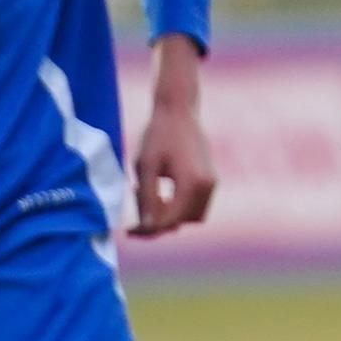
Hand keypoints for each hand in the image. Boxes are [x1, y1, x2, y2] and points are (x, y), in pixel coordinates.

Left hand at [130, 38, 218, 236]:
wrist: (179, 111)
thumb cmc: (158, 135)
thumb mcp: (145, 167)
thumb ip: (147, 199)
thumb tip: (147, 227)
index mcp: (192, 183)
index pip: (169, 220)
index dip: (147, 229)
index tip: (128, 230)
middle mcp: (207, 186)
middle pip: (182, 221)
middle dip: (159, 222)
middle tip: (135, 209)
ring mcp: (212, 182)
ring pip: (191, 216)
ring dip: (170, 214)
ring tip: (148, 194)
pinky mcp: (211, 178)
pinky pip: (196, 204)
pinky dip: (178, 205)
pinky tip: (160, 189)